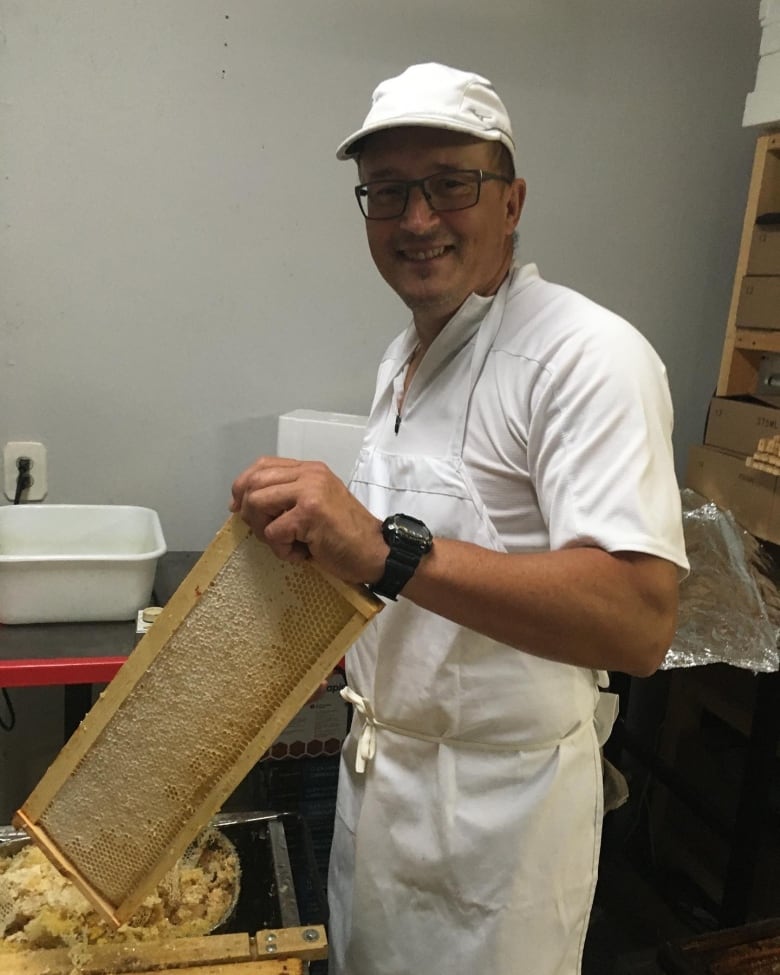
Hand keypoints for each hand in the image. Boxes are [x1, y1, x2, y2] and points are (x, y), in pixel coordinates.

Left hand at [230, 456, 385, 584]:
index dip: (243, 486)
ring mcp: (310, 491)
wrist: (377, 552)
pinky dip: (282, 550)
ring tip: (286, 543)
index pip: (262, 465)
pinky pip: (273, 532)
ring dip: (264, 531)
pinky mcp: (310, 513)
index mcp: (310, 469)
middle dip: (249, 513)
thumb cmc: (347, 535)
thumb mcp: (316, 504)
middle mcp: (310, 474)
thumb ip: (288, 496)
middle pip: (253, 482)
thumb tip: (245, 504)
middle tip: (266, 533)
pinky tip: (302, 554)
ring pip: (256, 503)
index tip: (239, 508)